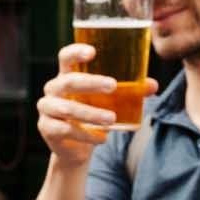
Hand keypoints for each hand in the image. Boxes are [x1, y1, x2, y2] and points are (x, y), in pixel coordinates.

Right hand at [37, 43, 117, 170]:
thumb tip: (152, 85)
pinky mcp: (47, 128)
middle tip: (113, 86)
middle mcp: (54, 89)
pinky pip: (66, 130)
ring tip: (112, 119)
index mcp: (67, 75)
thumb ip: (129, 92)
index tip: (93, 52)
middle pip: (68, 81)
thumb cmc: (92, 114)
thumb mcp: (109, 101)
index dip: (76, 51)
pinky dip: (86, 134)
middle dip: (91, 83)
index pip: (66, 57)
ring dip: (91, 113)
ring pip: (67, 109)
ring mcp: (47, 108)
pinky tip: (102, 137)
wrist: (75, 148)